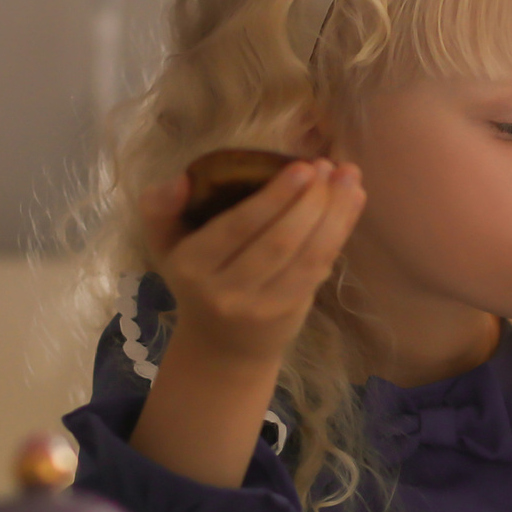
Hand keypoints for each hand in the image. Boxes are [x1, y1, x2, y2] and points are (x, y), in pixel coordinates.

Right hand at [137, 158, 365, 364]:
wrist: (221, 345)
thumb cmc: (197, 277)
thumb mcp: (166, 243)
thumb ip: (161, 207)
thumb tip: (182, 179)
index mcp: (191, 266)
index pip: (237, 227)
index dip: (275, 197)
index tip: (303, 165)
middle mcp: (224, 293)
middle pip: (278, 242)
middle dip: (311, 200)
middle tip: (329, 167)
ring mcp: (260, 308)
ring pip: (306, 257)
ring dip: (334, 214)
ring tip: (350, 180)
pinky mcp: (289, 314)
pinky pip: (318, 270)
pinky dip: (338, 234)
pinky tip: (351, 204)